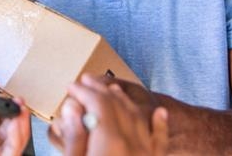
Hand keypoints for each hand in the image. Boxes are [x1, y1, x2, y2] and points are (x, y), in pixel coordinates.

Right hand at [49, 74, 168, 155]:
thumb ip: (73, 137)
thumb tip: (71, 109)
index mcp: (110, 143)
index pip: (98, 103)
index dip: (83, 91)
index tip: (71, 87)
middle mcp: (132, 144)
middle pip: (117, 106)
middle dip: (99, 90)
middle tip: (84, 83)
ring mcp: (146, 154)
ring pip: (137, 117)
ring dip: (123, 100)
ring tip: (110, 90)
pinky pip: (160, 140)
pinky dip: (159, 124)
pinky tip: (160, 113)